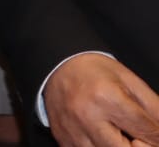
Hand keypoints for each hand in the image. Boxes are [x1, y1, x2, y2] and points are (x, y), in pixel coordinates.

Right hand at [44, 54, 158, 146]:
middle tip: (140, 138)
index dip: (158, 137)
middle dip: (141, 146)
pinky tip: (104, 137)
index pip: (147, 132)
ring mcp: (73, 131)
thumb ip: (155, 109)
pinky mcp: (64, 141)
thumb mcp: (131, 82)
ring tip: (120, 135)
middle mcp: (87, 116)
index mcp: (106, 97)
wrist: (57, 67)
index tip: (156, 135)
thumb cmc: (96, 72)